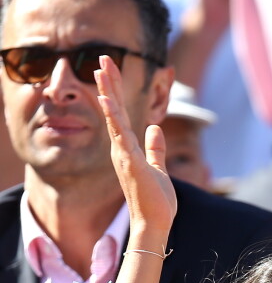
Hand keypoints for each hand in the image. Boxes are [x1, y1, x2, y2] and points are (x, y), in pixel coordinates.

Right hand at [94, 56, 176, 235]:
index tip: (112, 69)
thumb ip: (155, 149)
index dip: (117, 91)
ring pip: (115, 117)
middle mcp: (122, 149)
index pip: (122, 114)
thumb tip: (155, 129)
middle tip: (103, 57)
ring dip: (109, 92)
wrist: (155, 224)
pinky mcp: (130, 162)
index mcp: (129, 149)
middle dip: (110, 83)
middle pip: (115, 110)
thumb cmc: (156, 202)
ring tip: (101, 68)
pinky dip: (114, 117)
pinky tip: (108, 99)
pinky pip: (120, 135)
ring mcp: (124, 155)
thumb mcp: (159, 169)